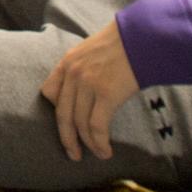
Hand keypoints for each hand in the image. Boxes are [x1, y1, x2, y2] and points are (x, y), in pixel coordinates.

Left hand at [40, 20, 140, 161]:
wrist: (143, 37)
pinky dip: (99, 143)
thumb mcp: (92, 51)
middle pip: (62, 114)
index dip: (57, 111)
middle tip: (73, 154)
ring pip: (80, 124)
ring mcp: (88, 84)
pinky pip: (97, 127)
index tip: (66, 125)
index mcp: (67, 62)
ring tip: (98, 154)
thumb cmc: (123, 45)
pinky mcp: (106, 94)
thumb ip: (82, 69)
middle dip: (67, 138)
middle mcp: (73, 74)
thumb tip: (84, 94)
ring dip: (89, 144)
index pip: (48, 92)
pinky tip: (106, 151)